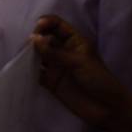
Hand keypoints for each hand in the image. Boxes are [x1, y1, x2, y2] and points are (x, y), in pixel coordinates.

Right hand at [31, 15, 131, 131]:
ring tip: (24, 54)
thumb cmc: (99, 79)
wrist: (108, 108)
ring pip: (38, 53)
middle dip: (35, 37)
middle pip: (44, 37)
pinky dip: (28, 69)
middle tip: (29, 43)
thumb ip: (55, 52)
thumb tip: (33, 38)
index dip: (46, 22)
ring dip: (29, 52)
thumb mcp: (79, 62)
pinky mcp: (49, 80)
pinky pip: (35, 71)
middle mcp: (62, 51)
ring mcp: (55, 65)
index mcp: (73, 41)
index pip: (57, 25)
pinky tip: (23, 67)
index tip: (38, 27)